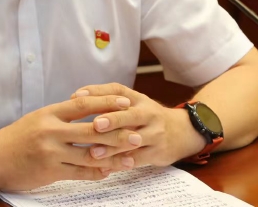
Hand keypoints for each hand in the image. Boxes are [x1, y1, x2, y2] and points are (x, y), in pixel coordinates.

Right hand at [0, 95, 144, 190]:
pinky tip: (109, 172)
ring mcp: (51, 152)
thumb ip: (60, 116)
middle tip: (136, 132)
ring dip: (113, 156)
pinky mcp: (49, 171)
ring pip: (90, 153)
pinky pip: (79, 173)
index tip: (125, 102)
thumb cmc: (15, 138)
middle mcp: (51, 131)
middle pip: (92, 129)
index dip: (106, 102)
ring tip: (130, 157)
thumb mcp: (36, 119)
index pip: (83, 104)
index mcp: (49, 113)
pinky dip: (97, 173)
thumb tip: (86, 108)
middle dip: (117, 131)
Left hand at [70, 83, 206, 167]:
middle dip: (112, 120)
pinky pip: (138, 159)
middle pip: (130, 115)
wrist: (182, 131)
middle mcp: (148, 113)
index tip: (76, 97)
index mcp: (137, 98)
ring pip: (133, 140)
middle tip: (95, 125)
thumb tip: (75, 98)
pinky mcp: (158, 152)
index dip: (97, 92)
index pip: (117, 90)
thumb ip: (107, 100)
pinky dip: (121, 163)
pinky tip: (106, 167)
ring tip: (94, 152)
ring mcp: (155, 133)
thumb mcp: (133, 103)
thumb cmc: (147, 116)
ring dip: (113, 147)